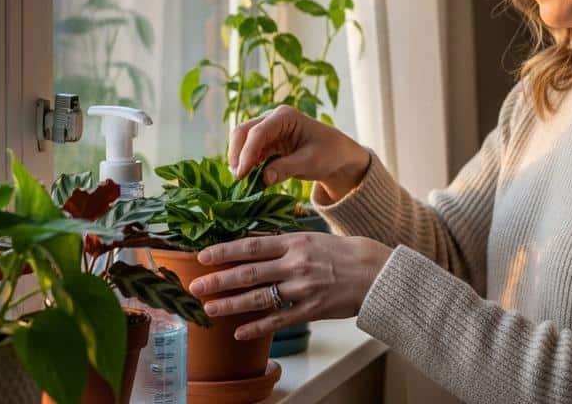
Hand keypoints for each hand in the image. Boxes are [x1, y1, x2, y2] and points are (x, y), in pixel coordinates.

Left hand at [187, 232, 391, 340]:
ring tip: (210, 309)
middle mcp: (295, 264)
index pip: (252, 245)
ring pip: (259, 298)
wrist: (375, 272)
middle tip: (196, 286)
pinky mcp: (311, 310)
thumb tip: (254, 245)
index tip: (203, 256)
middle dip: (218, 280)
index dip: (225, 251)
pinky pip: (278, 320)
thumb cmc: (344, 253)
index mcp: (294, 242)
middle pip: (248, 273)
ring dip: (231, 304)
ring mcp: (302, 289)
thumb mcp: (312, 238)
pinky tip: (239, 332)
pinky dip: (257, 327)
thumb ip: (284, 243)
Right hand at [229, 105, 370, 202]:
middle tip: (238, 179)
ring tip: (241, 181)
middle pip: (243, 132)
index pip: (258, 132)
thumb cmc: (328, 153)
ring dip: (239, 159)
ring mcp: (267, 128)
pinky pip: (249, 150)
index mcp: (285, 116)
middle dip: (237, 154)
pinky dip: (246, 163)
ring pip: (242, 140)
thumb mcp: (311, 162)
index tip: (241, 174)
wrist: (336, 154)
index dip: (247, 153)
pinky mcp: (266, 141)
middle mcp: (272, 118)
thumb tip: (263, 178)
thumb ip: (286, 168)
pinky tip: (248, 178)